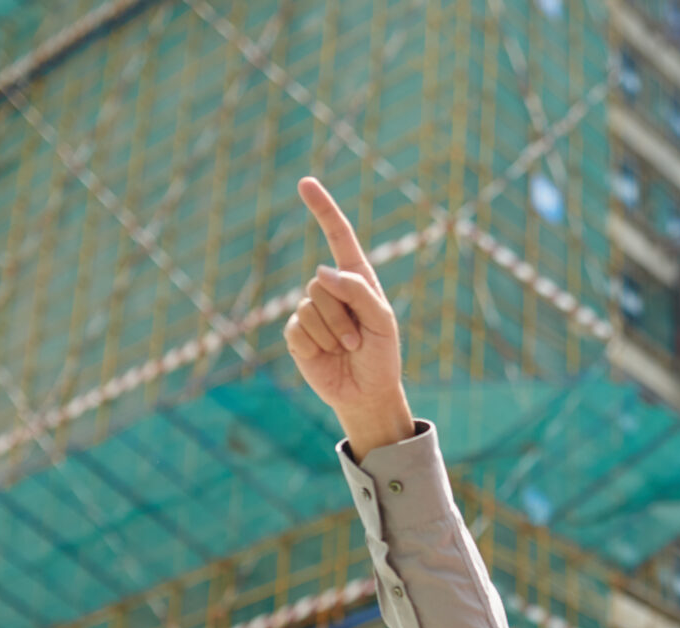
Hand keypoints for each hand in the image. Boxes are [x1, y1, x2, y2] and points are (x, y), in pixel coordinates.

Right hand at [285, 177, 412, 458]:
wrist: (367, 393)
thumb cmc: (382, 357)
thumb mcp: (382, 322)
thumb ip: (358, 291)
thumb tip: (320, 271)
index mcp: (357, 280)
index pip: (339, 237)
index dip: (323, 209)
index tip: (305, 182)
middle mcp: (332, 290)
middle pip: (322, 282)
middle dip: (343, 315)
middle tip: (358, 339)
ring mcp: (311, 310)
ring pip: (310, 306)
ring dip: (333, 333)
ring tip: (347, 348)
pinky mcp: (297, 334)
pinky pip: (297, 327)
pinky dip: (316, 345)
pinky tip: (326, 356)